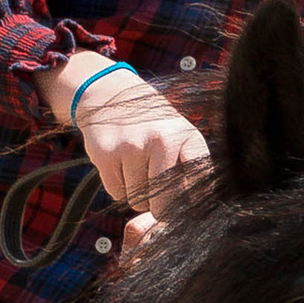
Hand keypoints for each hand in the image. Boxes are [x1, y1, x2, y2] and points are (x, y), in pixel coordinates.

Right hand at [46, 51, 210, 214]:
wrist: (109, 95)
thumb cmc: (150, 124)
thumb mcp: (178, 135)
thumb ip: (189, 168)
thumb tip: (193, 206)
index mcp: (185, 136)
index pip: (197, 182)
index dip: (190, 201)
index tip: (185, 207)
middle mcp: (161, 140)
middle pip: (164, 202)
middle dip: (160, 207)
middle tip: (156, 195)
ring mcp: (132, 147)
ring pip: (138, 201)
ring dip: (137, 194)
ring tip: (136, 169)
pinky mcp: (106, 155)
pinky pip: (118, 194)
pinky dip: (119, 187)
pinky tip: (120, 166)